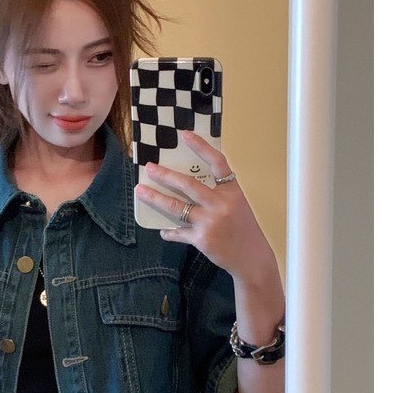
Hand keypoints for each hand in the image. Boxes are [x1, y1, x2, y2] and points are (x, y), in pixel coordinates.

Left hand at [134, 130, 275, 283]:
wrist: (252, 258)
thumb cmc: (244, 228)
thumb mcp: (237, 205)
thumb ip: (217, 195)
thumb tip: (187, 187)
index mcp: (231, 191)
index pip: (217, 163)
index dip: (201, 147)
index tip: (184, 134)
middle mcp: (220, 204)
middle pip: (187, 184)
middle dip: (165, 175)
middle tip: (149, 167)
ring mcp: (209, 221)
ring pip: (175, 207)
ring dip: (155, 198)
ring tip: (140, 191)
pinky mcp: (201, 239)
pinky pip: (178, 233)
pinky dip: (169, 232)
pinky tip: (163, 231)